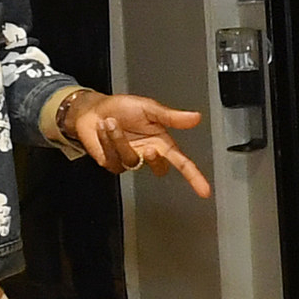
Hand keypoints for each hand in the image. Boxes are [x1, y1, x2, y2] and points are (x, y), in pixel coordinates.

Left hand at [71, 91, 210, 197]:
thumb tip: (196, 118)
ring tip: (111, 122)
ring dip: (118, 137)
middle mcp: (148, 154)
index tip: (204, 191)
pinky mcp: (112, 164)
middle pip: (159, 168)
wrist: (94, 109)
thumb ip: (171, 117)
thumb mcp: (149, 108)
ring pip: (130, 159)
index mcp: (162, 142)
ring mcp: (130, 161)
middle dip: (153, 158)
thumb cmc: (122, 108)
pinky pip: (113, 158)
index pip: (182, 163)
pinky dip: (106, 139)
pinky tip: (104, 129)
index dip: (194, 177)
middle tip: (148, 147)